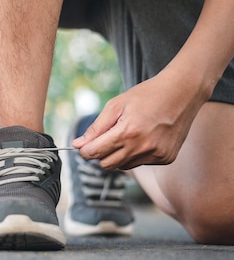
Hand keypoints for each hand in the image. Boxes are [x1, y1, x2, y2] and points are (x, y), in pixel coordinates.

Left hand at [72, 72, 205, 169]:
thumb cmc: (146, 96)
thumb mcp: (116, 106)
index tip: (83, 145)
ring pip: (123, 166)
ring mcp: (156, 155)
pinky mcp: (166, 158)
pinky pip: (140, 163)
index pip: (95, 153)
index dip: (85, 150)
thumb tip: (77, 145)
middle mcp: (143, 147)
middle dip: (100, 153)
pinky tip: (145, 137)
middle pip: (106, 165)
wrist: (182, 92)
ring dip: (119, 155)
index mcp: (127, 132)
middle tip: (106, 138)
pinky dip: (136, 154)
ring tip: (129, 133)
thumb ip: (96, 128)